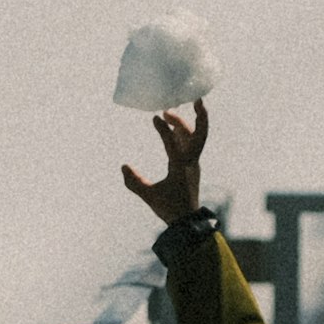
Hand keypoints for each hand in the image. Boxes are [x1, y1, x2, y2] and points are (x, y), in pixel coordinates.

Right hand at [120, 99, 209, 224]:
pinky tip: (175, 127)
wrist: (187, 221)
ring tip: (169, 114)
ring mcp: (194, 163)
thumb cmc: (169, 208)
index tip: (154, 117)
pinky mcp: (192, 165)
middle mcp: (191, 162)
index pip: (173, 142)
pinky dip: (186, 132)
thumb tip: (123, 166)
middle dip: (198, 116)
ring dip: (186, 123)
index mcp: (181, 167)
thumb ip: (135, 182)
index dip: (163, 129)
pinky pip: (193, 143)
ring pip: (196, 137)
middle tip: (190, 101)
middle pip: (200, 135)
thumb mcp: (149, 196)